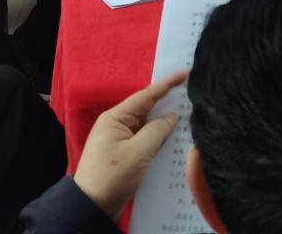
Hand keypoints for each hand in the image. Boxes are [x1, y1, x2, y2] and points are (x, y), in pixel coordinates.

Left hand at [74, 71, 186, 218]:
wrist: (90, 209)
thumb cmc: (112, 176)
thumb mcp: (138, 152)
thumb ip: (158, 130)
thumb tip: (172, 116)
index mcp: (116, 118)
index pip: (146, 94)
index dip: (168, 83)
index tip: (186, 72)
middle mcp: (117, 124)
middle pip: (148, 108)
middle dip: (168, 101)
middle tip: (191, 91)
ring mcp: (120, 139)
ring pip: (148, 124)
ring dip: (165, 121)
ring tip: (189, 111)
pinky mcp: (124, 153)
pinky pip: (145, 138)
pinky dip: (159, 136)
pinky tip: (174, 136)